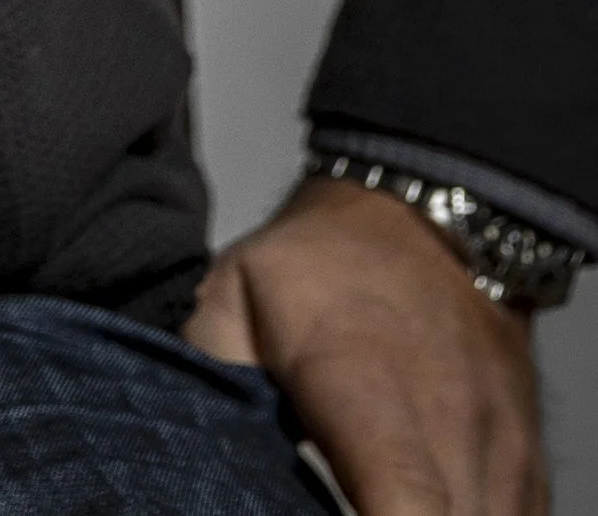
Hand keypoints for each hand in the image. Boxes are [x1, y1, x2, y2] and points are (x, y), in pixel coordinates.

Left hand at [185, 174, 545, 512]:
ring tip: (363, 506)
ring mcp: (501, 455)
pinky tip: (412, 510)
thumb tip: (180, 440)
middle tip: (335, 506)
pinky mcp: (528, 477)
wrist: (426, 222)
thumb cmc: (320, 268)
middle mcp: (452, 427)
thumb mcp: (235, 291)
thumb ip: (207, 370)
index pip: (404, 499)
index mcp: (367, 389)